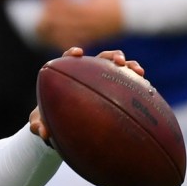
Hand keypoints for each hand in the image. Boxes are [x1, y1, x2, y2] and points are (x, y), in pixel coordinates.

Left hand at [29, 46, 144, 142]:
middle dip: (111, 56)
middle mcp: (87, 76)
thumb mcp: (41, 124)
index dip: (73, 54)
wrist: (62, 128)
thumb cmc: (49, 121)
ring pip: (118, 70)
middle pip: (101, 59)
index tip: (77, 53)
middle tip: (118, 61)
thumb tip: (43, 132)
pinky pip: (129, 87)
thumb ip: (38, 126)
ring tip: (138, 72)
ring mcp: (104, 82)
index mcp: (67, 76)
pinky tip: (148, 91)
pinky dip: (138, 86)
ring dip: (130, 66)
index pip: (69, 60)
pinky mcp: (116, 92)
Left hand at [37, 0, 123, 50]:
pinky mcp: (94, 38)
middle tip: (41, 13)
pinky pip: (77, 42)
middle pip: (66, 20)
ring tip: (42, 26)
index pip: (69, 4)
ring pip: (69, 33)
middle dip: (52, 17)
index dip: (56, 1)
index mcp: (91, 6)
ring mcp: (92, 30)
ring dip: (54, 30)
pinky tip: (55, 39)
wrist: (135, 16)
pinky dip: (66, 41)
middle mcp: (90, 20)